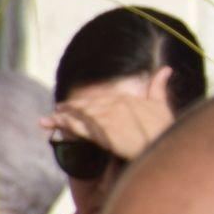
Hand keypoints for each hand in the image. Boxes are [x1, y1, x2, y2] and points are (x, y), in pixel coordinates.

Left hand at [43, 68, 176, 162]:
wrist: (165, 144)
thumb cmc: (165, 128)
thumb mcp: (162, 105)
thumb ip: (159, 87)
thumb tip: (166, 69)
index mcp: (127, 99)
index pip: (100, 99)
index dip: (85, 103)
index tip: (74, 106)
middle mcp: (115, 104)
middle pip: (87, 106)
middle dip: (69, 109)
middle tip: (55, 111)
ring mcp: (109, 117)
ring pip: (79, 116)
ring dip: (62, 118)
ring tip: (47, 121)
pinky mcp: (103, 131)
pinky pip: (80, 127)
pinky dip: (66, 125)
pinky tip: (56, 126)